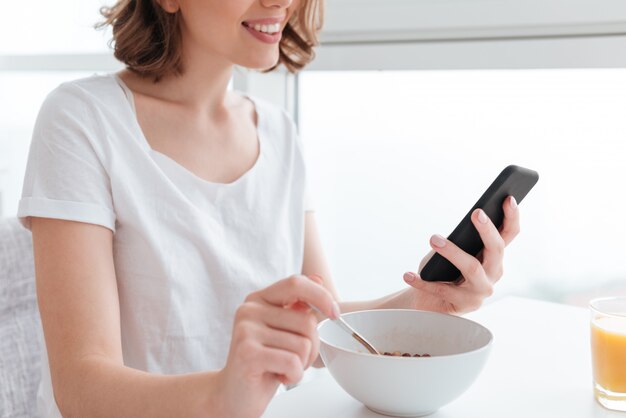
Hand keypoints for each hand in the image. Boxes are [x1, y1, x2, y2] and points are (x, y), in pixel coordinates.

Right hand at [217, 275, 338, 417]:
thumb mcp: (283, 331)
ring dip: (301, 364)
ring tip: (282, 368)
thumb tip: (318, 280)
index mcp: (259, 299)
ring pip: (302, 344)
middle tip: (294, 359)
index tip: (334, 314)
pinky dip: (294, 375)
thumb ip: (298, 307)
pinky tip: (279, 377)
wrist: (234, 395)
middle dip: (312, 347)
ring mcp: (246, 330)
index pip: (296, 284)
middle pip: (306, 321)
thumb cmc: (264, 363)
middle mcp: (249, 310)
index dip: (321, 296)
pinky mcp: (248, 353)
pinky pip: (293, 362)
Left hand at [393, 196, 519, 314]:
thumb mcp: (452, 251)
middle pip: (496, 250)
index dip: (512, 216)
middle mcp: (493, 274)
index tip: (508, 198)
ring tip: (433, 239)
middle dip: (487, 229)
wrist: (428, 302)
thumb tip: (458, 230)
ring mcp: (480, 292)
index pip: (509, 234)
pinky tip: (408, 275)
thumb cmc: (441, 269)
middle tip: (476, 213)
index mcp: (494, 257)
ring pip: (472, 267)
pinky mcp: (463, 305)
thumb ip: (460, 240)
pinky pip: (442, 290)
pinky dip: (422, 282)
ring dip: (451, 251)